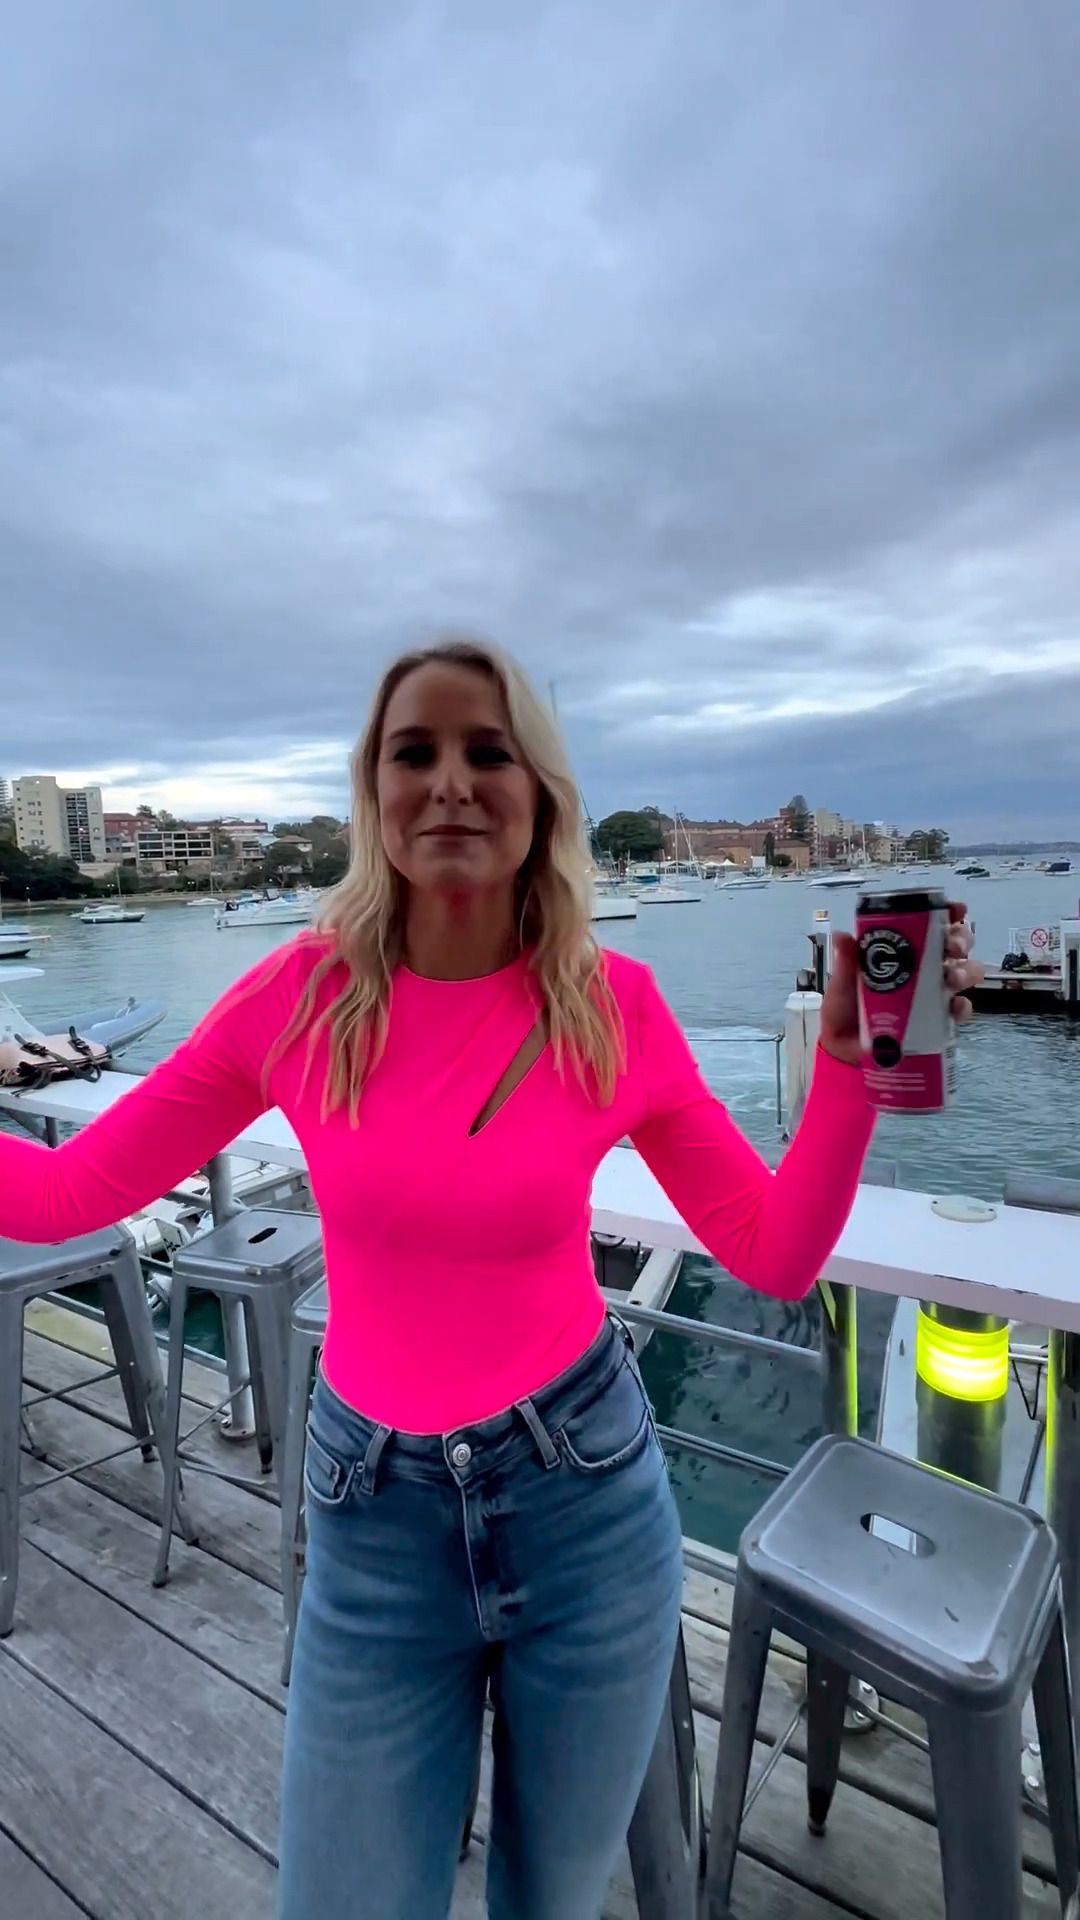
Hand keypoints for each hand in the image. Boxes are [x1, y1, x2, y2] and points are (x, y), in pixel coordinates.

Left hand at [820, 902, 983, 1067]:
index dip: (948, 914)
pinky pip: (960, 1010)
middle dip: (961, 941)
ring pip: (965, 974)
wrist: (844, 1052)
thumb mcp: (842, 984)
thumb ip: (846, 962)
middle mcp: (924, 970)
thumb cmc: (844, 1012)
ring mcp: (933, 995)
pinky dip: (962, 1007)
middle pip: (955, 946)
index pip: (931, 926)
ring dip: (965, 971)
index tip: (955, 910)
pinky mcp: (938, 1022)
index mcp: (903, 953)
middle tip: (952, 946)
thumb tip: (842, 936)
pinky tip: (954, 1006)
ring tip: (952, 978)